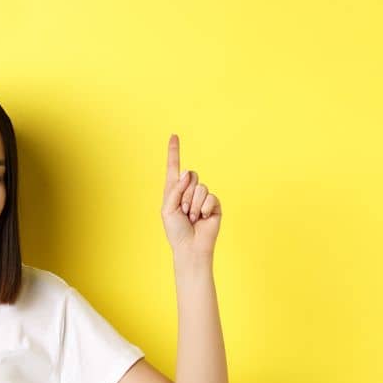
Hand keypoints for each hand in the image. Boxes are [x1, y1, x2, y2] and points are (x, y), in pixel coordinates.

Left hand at [162, 134, 221, 258]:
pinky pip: (211, 197)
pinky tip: (203, 218)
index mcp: (174, 190)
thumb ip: (175, 189)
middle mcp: (188, 190)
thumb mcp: (168, 209)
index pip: (174, 168)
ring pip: (201, 187)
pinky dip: (204, 208)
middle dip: (186, 194)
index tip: (173, 135)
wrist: (191, 247)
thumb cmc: (175, 230)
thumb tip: (188, 172)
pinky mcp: (214, 204)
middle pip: (191, 175)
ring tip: (192, 217)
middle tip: (184, 211)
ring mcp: (202, 197)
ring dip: (194, 204)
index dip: (174, 151)